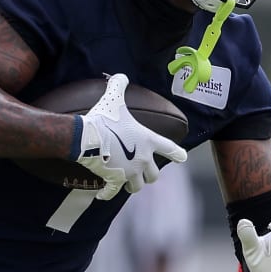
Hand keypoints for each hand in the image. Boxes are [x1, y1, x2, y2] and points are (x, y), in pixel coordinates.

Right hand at [75, 73, 187, 199]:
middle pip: (154, 175)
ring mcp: (130, 172)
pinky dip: (107, 194)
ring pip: (138, 186)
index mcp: (148, 141)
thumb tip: (120, 75)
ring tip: (128, 183)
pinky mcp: (114, 181)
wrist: (88, 137)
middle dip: (150, 174)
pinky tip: (102, 196)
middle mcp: (143, 159)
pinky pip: (113, 193)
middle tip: (143, 172)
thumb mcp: (113, 98)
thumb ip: (119, 85)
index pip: (170, 149)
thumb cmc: (104, 118)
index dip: (177, 153)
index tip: (182, 158)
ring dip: (134, 185)